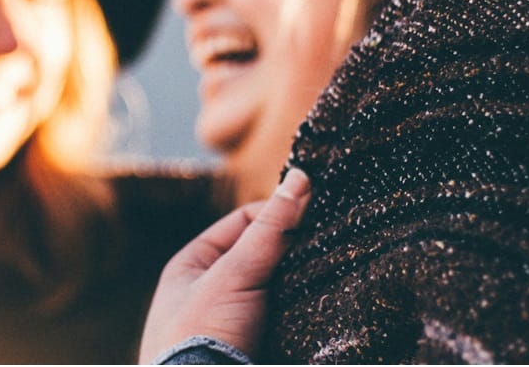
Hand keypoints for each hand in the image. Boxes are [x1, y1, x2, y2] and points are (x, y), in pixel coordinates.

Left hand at [138, 168, 311, 362]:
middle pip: (264, 258)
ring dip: (305, 285)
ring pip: (282, 291)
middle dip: (295, 253)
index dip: (277, 215)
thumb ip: (268, 230)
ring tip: (337, 272)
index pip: (242, 223)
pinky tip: (328, 305)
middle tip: (330, 244)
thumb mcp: (232, 275)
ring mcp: (234, 324)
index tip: (312, 214)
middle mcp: (211, 293)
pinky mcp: (256, 349)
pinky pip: (289, 322)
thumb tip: (300, 178)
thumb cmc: (198, 338)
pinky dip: (307, 313)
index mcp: (191, 267)